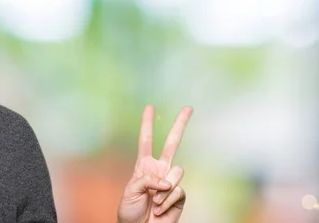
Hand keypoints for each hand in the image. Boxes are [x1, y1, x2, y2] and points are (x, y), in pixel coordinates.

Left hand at [117, 105, 192, 222]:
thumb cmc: (130, 211)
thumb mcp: (131, 191)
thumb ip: (147, 180)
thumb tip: (167, 181)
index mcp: (144, 166)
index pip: (146, 140)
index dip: (147, 124)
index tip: (149, 107)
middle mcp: (159, 170)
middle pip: (172, 143)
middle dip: (180, 125)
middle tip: (188, 107)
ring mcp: (170, 182)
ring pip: (176, 171)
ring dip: (162, 190)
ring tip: (153, 202)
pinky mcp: (179, 196)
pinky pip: (178, 191)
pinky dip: (167, 201)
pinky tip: (160, 209)